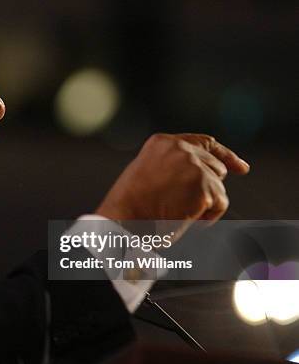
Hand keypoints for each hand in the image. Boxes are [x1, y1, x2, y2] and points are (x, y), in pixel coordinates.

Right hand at [96, 133, 248, 230]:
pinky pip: (219, 203)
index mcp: (162, 143)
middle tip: (183, 205)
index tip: (241, 167)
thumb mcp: (149, 174)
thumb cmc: (129, 206)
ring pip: (218, 188)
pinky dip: (208, 216)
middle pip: (215, 168)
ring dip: (204, 205)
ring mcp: (193, 165)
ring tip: (177, 212)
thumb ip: (173, 167)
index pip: (204, 143)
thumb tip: (207, 176)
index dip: (225, 155)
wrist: (122, 220)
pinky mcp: (203, 185)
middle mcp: (180, 148)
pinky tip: (186, 219)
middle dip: (208, 188)